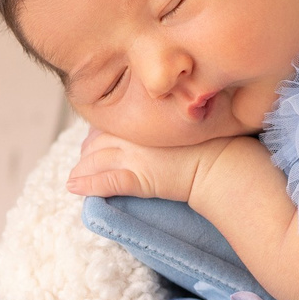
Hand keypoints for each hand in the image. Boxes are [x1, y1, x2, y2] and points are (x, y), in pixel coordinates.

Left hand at [65, 128, 232, 203]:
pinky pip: (106, 180)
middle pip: (97, 140)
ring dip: (83, 169)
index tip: (98, 140)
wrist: (223, 162)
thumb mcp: (189, 118)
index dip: (100, 133)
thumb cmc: (215, 139)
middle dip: (88, 152)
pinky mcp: (138, 178)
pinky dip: (88, 185)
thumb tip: (169, 111)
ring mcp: (134, 156)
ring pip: (96, 160)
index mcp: (144, 115)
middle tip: (84, 161)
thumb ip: (170, 114)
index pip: (110, 123)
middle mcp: (135, 132)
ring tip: (75, 177)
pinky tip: (75, 188)